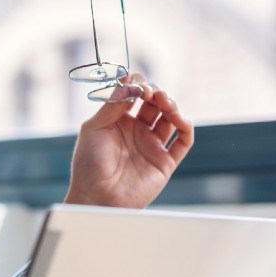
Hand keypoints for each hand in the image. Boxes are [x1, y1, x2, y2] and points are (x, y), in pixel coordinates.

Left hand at [65, 74, 193, 208]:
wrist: (96, 196)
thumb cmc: (89, 164)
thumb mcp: (95, 128)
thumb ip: (113, 104)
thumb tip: (128, 80)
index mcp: (118, 121)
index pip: (135, 95)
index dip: (138, 85)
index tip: (135, 83)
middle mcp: (136, 131)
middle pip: (155, 103)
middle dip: (156, 92)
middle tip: (150, 92)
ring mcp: (151, 146)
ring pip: (170, 118)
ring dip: (171, 105)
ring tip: (164, 101)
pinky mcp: (164, 161)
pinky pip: (183, 141)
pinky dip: (186, 127)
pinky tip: (179, 119)